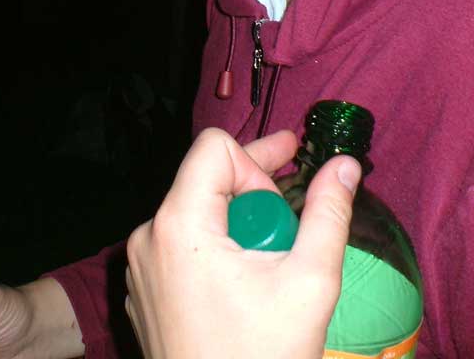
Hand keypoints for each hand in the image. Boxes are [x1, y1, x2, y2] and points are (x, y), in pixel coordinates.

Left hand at [125, 127, 360, 358]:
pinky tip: (245, 276)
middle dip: (254, 185)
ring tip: (272, 253)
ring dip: (238, 221)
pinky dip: (215, 245)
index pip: (214, 148)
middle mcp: (149, 236)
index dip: (255, 164)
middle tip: (297, 176)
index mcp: (179, 224)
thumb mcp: (309, 282)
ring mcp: (142, 265)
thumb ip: (328, 213)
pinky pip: (181, 242)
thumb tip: (344, 164)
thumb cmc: (264, 357)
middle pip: (204, 178)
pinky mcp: (144, 289)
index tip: (283, 205)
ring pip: (196, 211)